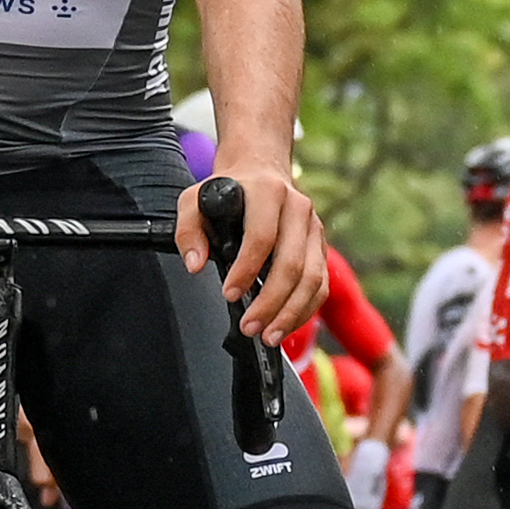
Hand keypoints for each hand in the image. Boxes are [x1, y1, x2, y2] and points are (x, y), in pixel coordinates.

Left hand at [180, 155, 327, 346]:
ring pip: (312, 279)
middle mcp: (298, 209)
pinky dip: (305, 310)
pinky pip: (321, 285)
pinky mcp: (320, 248)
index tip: (229, 294)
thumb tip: (195, 265)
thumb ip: (188, 230)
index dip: (247, 269)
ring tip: (270, 336)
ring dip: (292, 313)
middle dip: (271, 302)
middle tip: (250, 327)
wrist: (261, 172)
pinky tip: (286, 326)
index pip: (262, 237)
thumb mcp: (194, 200)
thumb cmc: (227, 192)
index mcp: (268, 193)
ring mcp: (314, 229)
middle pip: (292, 264)